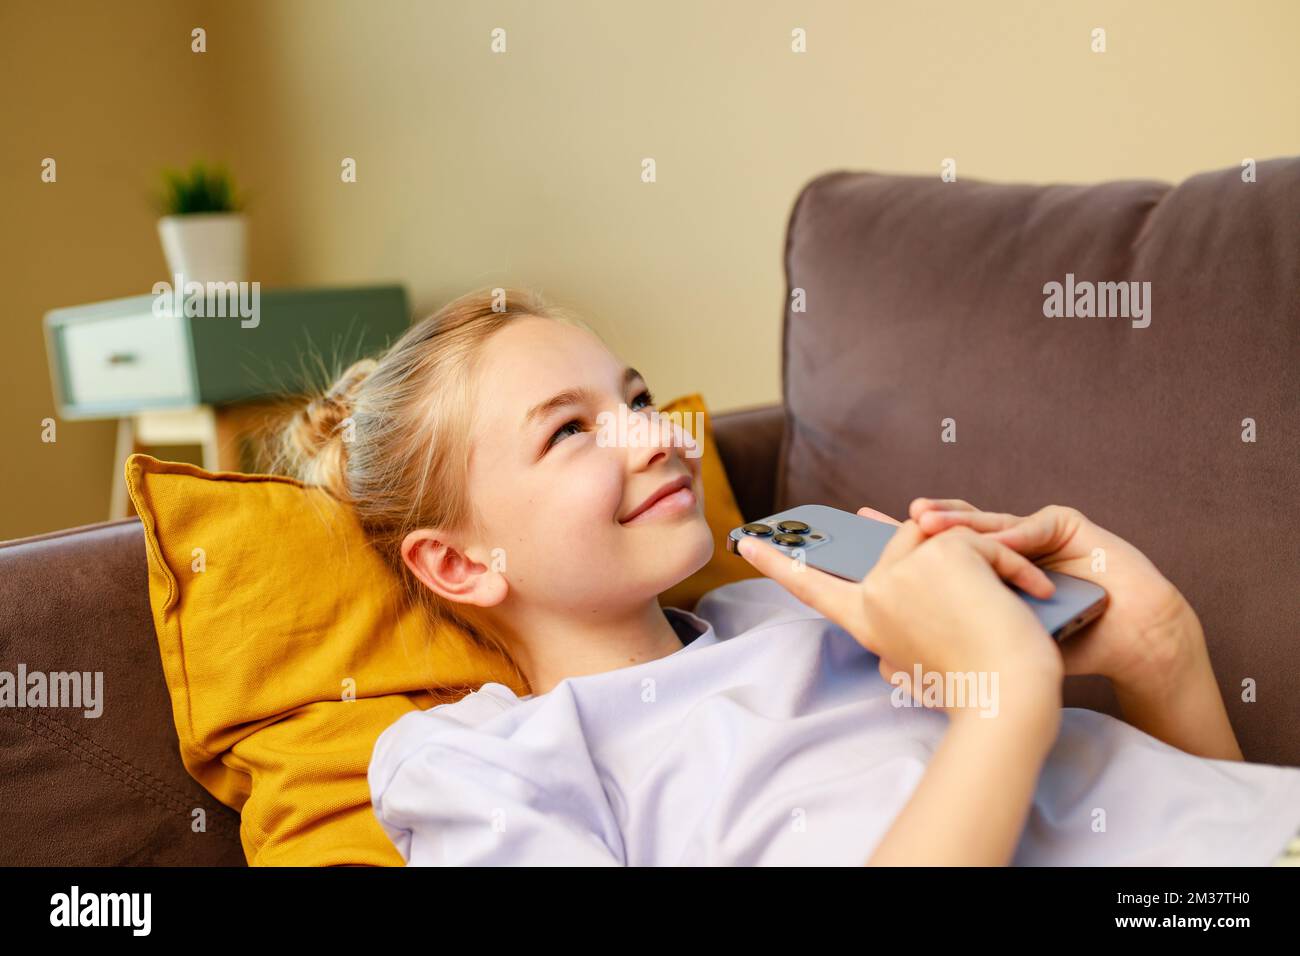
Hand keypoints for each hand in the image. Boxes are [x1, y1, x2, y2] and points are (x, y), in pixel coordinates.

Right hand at [737, 517, 1063, 723]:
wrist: (1012, 695)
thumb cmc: (980, 685)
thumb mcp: (921, 656)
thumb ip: (898, 618)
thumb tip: (892, 571)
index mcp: (867, 623)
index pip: (813, 587)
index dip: (778, 564)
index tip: (746, 543)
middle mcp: (875, 596)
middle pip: (900, 542)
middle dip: (945, 553)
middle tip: (990, 588)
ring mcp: (902, 572)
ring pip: (939, 532)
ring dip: (985, 557)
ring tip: (1016, 598)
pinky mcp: (939, 554)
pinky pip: (978, 537)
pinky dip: (1013, 561)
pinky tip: (1032, 591)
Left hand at [907, 499, 1202, 693]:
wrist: (1127, 643)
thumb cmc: (1062, 648)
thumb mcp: (992, 646)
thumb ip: (949, 644)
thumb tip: (884, 664)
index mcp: (981, 574)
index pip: (930, 552)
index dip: (896, 540)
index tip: (858, 527)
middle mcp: (1001, 548)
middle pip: (952, 529)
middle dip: (921, 524)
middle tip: (890, 518)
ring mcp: (1031, 531)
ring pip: (988, 522)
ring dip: (958, 523)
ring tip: (927, 522)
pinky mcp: (1065, 524)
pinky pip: (1034, 527)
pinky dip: (1016, 539)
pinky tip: (995, 547)